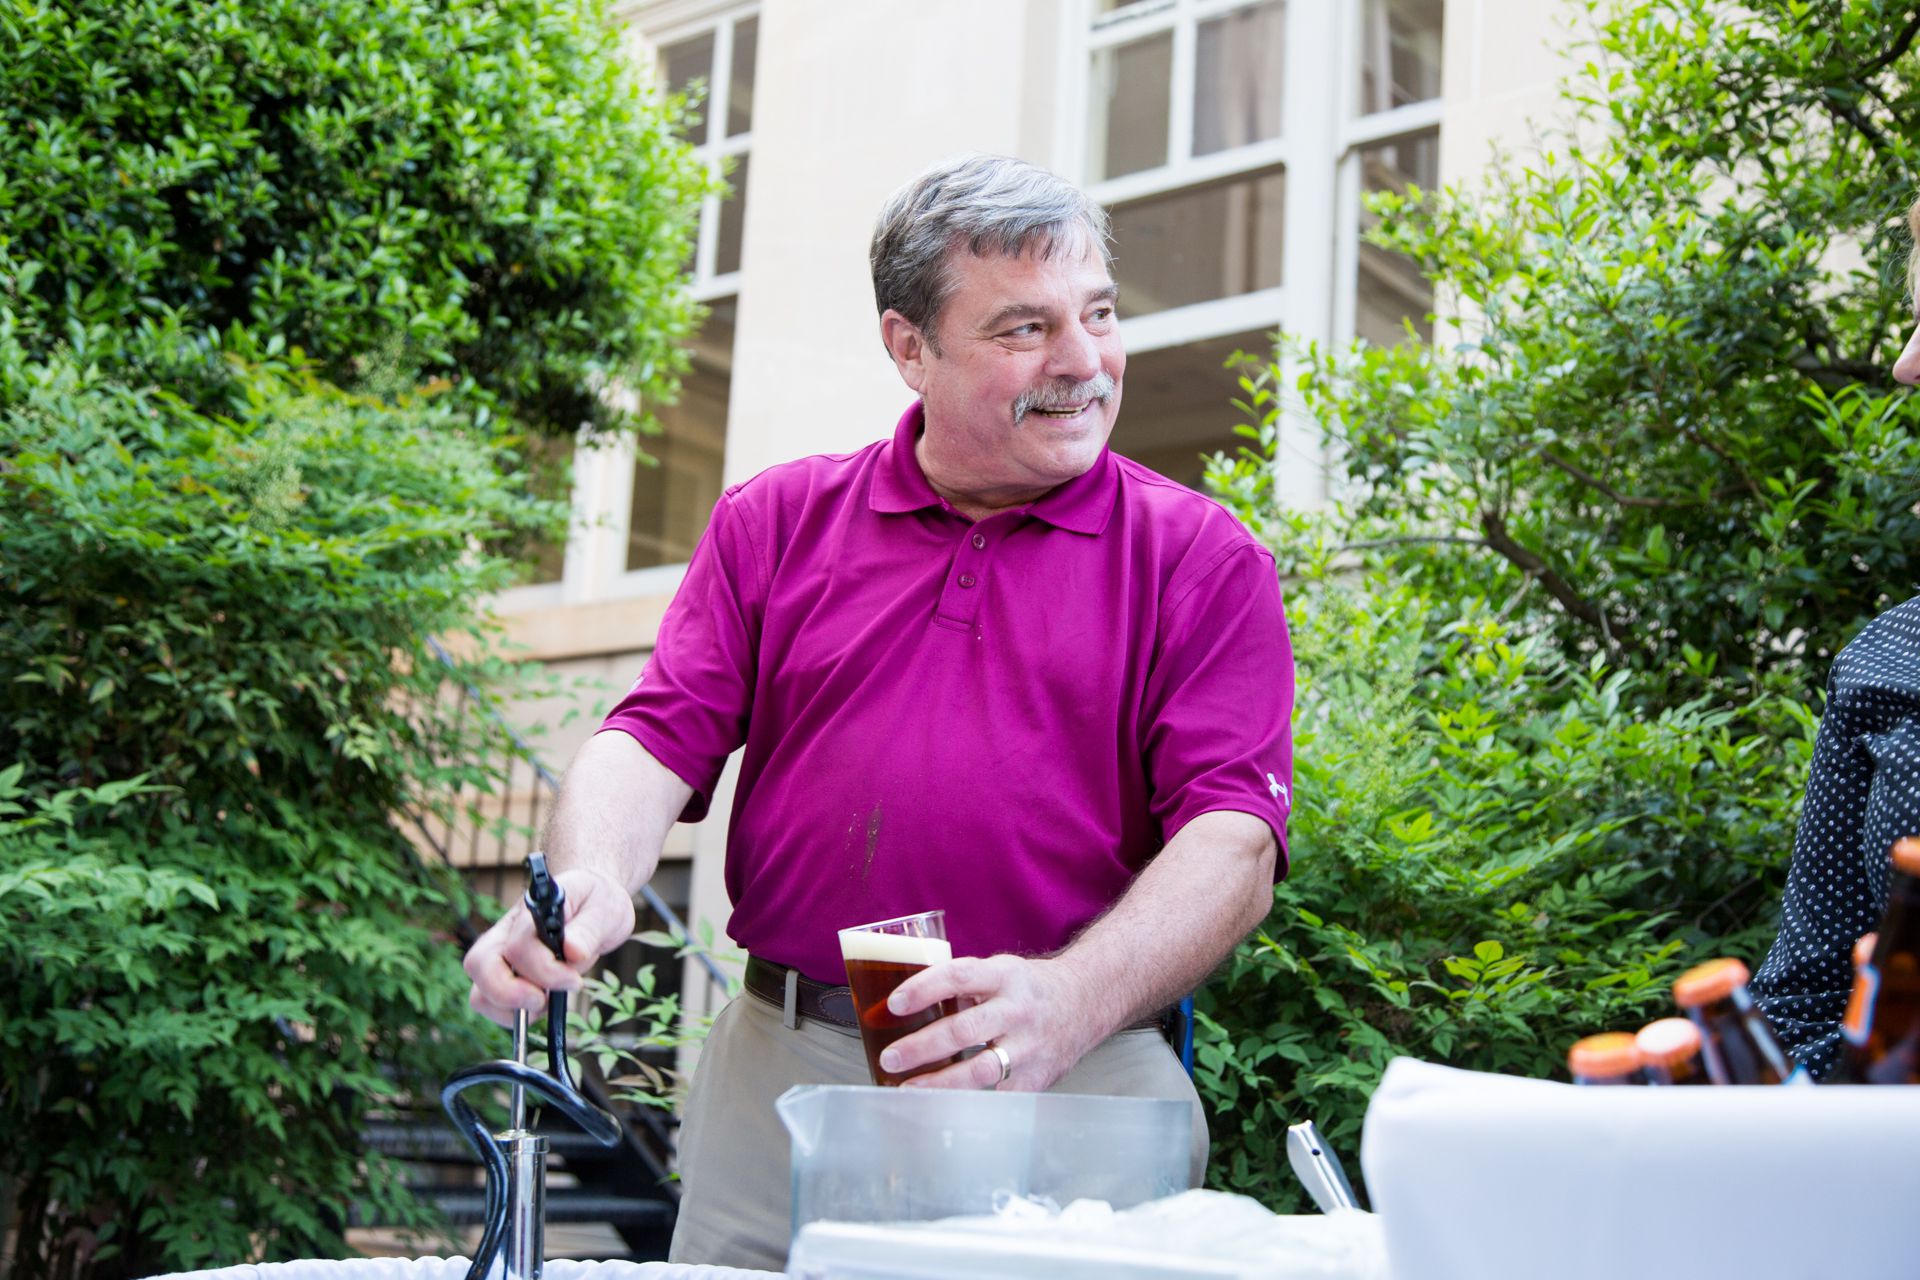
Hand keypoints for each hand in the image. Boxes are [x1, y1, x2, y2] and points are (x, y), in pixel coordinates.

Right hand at [463, 866, 635, 1024]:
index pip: (519, 945)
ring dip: (511, 1009)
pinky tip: (543, 1004)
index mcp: (530, 911)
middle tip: (543, 1001)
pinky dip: (513, 1015)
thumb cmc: (597, 901)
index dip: (545, 971)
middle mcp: (506, 932)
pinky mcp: (505, 975)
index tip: (574, 981)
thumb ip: (588, 930)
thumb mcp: (604, 909)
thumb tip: (573, 952)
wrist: (596, 903)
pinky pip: (490, 1004)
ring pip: (479, 991)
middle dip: (508, 993)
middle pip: (478, 965)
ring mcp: (501, 955)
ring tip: (547, 1002)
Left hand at [878, 954, 1107, 1092]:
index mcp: (1004, 976)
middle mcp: (1018, 1010)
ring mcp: (1030, 1046)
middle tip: (890, 1059)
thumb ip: (962, 986)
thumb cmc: (1029, 988)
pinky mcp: (1038, 1076)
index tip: (894, 1004)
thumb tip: (908, 1006)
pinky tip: (943, 1108)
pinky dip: (969, 1103)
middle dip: (921, 1047)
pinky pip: (998, 1095)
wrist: (1085, 1001)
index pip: (958, 977)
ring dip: (939, 1082)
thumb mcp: (1000, 971)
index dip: (923, 989)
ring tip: (908, 1089)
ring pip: (980, 1069)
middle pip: (963, 1029)